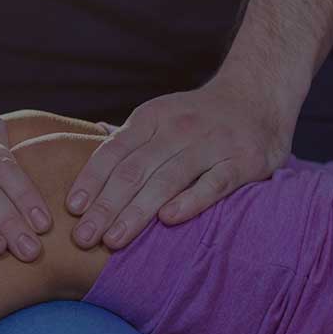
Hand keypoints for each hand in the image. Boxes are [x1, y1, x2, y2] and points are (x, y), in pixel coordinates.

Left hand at [65, 79, 296, 249]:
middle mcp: (178, 128)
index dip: (91, 180)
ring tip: (113, 240)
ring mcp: (211, 144)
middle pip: (134, 171)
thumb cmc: (200, 116)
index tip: (72, 210)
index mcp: (152, 118)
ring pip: (167, 179)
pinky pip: (214, 183)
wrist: (259, 94)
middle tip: (83, 238)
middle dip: (105, 206)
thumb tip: (88, 165)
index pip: (114, 152)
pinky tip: (168, 220)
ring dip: (137, 211)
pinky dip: (190, 200)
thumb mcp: (161, 116)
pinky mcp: (243, 161)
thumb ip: (129, 140)